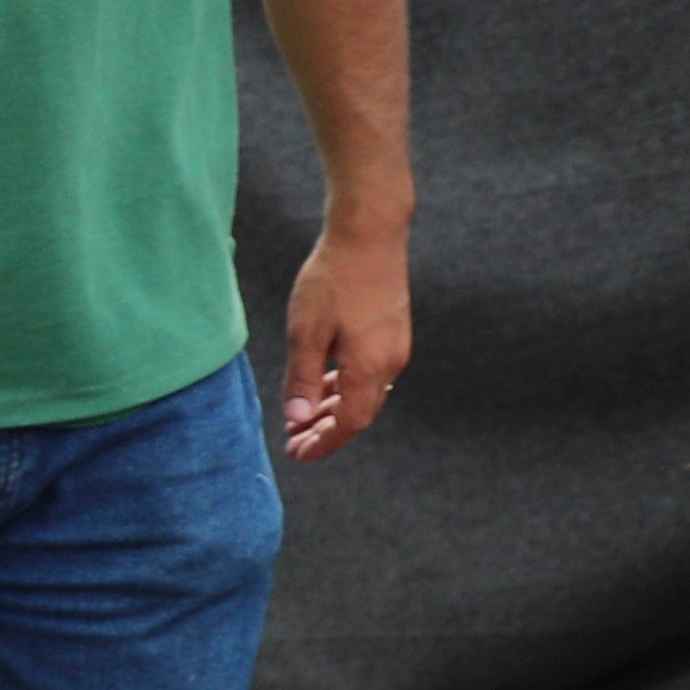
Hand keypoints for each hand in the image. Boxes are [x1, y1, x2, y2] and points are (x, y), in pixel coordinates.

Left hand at [274, 223, 409, 458]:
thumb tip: (297, 419)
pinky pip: (370, 373)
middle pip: (360, 413)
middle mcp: (390, 363)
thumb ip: (303, 379)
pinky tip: (326, 385)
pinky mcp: (393, 332)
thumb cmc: (334, 279)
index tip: (298, 454)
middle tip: (295, 442)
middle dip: (326, 431)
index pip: (349, 424)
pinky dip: (346, 386)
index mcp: (370, 368)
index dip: (324, 443)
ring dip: (335, 409)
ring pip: (365, 393)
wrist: (370, 234)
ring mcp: (395, 347)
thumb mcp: (306, 332)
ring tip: (304, 418)